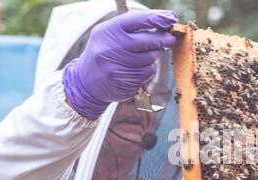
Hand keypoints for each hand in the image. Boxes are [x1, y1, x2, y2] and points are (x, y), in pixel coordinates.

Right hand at [63, 10, 177, 119]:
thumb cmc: (104, 54)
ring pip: (150, 58)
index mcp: (108, 31)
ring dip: (153, 57)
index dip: (157, 18)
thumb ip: (131, 29)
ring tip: (143, 56)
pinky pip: (147, 73)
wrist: (86, 82)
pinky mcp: (124, 82)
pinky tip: (137, 69)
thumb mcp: (109, 35)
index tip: (171, 19)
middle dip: (162, 39)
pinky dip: (147, 70)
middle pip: (148, 41)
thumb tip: (161, 23)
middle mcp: (110, 48)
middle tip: (170, 39)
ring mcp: (117, 67)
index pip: (137, 20)